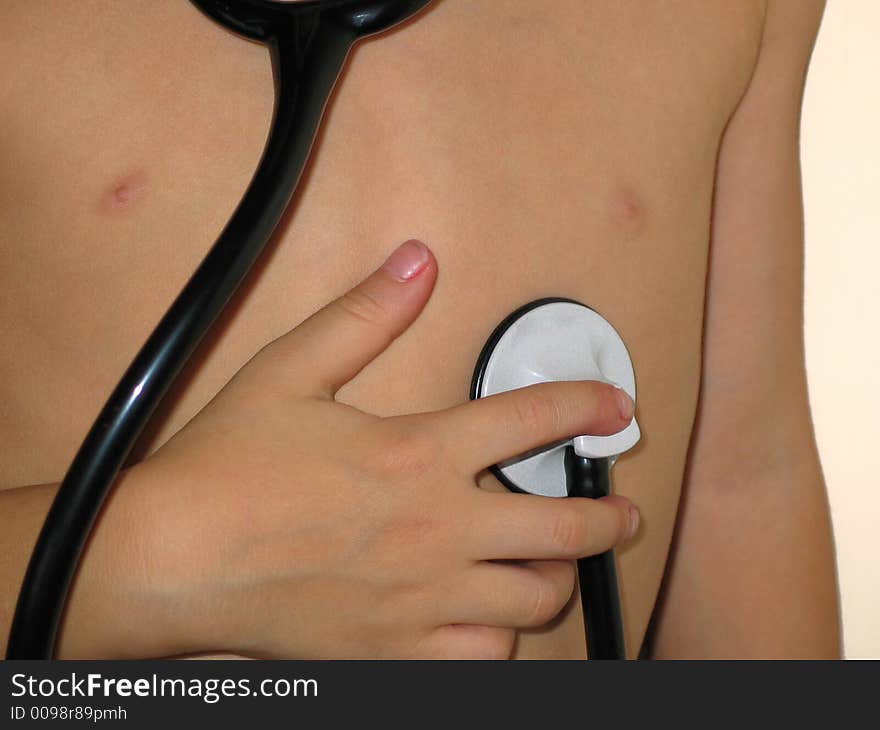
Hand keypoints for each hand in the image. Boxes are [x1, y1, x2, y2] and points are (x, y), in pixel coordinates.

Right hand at [134, 239, 637, 658]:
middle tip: (618, 512)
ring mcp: (423, 596)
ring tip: (556, 565)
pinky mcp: (396, 649)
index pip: (532, 418)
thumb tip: (416, 263)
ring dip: (558, 578)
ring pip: (535, 599)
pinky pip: (482, 656)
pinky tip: (490, 618)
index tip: (614, 407)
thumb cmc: (227, 466)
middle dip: (607, 517)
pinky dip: (499, 638)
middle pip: (563, 527)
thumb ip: (363, 315)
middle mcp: (437, 527)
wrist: (174, 558)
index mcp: (419, 452)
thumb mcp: (290, 369)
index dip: (587, 404)